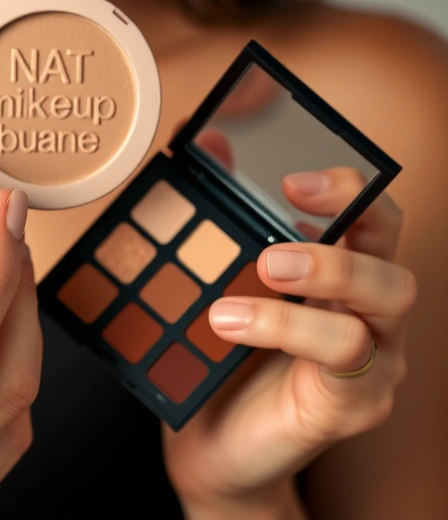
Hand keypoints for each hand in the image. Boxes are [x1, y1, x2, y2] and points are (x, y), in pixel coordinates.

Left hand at [164, 158, 415, 515]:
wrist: (209, 455)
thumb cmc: (215, 369)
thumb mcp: (211, 288)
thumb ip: (220, 223)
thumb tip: (207, 143)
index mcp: (337, 284)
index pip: (370, 222)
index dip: (346, 189)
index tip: (290, 177)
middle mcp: (365, 319)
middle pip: (392, 257)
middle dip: (346, 227)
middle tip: (281, 226)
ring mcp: (370, 364)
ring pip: (385, 302)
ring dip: (321, 277)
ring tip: (254, 278)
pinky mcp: (353, 405)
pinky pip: (344, 358)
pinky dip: (288, 330)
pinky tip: (230, 325)